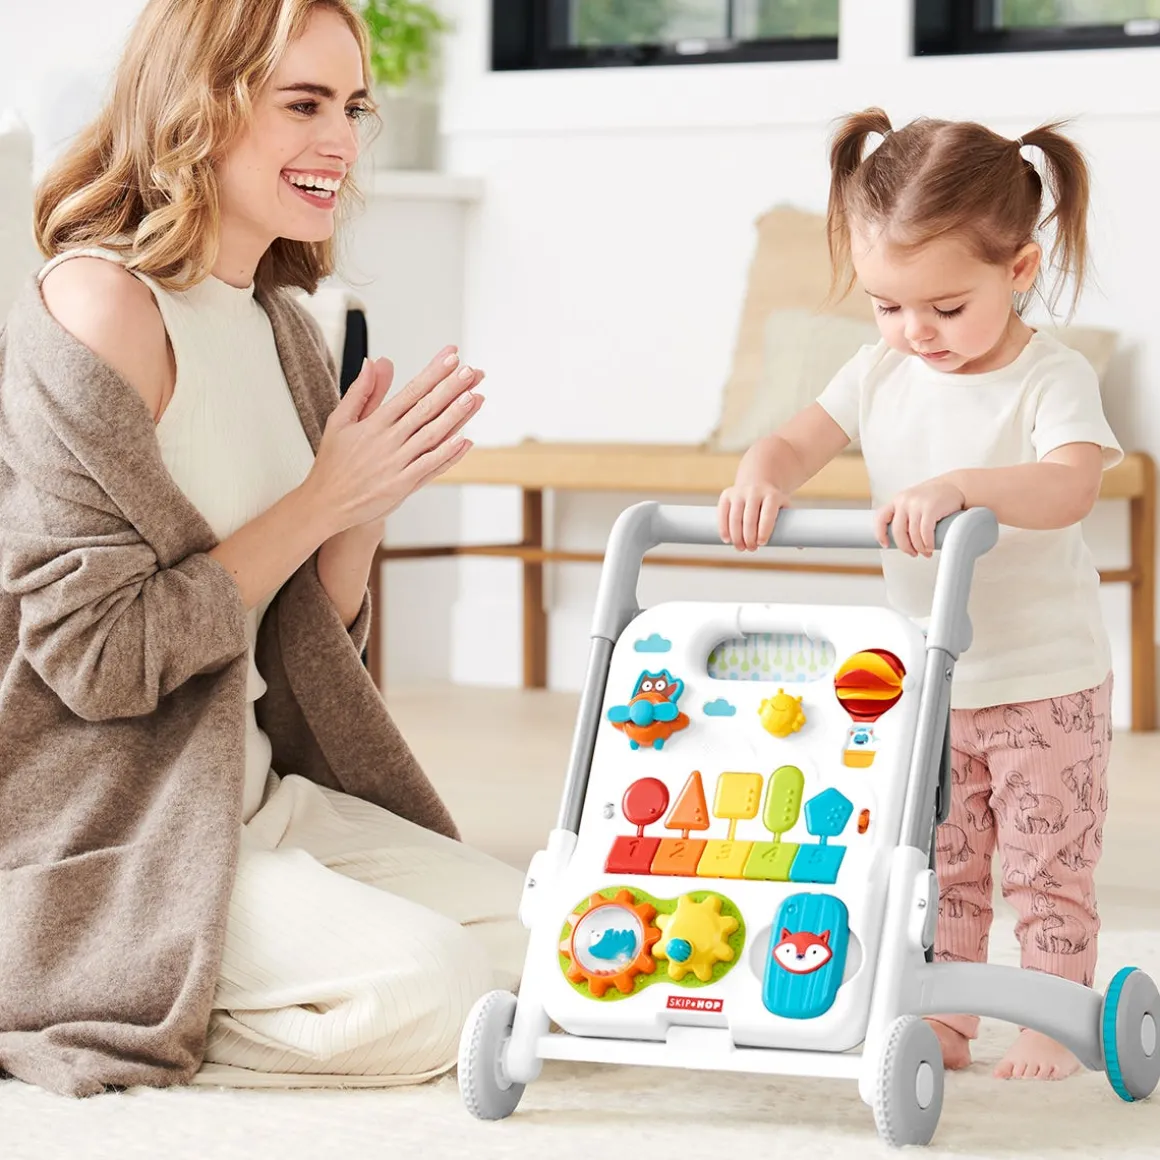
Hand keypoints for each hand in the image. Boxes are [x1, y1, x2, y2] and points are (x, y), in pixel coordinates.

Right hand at [304, 346, 484, 536]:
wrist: (326, 503)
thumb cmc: (334, 462)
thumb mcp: (339, 421)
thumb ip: (361, 392)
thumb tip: (374, 362)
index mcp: (374, 423)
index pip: (410, 392)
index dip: (433, 374)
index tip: (451, 357)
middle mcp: (388, 440)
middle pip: (425, 409)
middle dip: (450, 388)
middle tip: (471, 371)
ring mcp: (397, 463)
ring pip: (432, 436)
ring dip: (455, 416)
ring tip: (475, 397)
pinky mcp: (402, 485)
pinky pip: (429, 467)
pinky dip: (447, 454)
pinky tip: (464, 440)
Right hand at [718, 482, 790, 550]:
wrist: (759, 481)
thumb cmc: (773, 503)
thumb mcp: (784, 508)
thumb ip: (792, 526)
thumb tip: (801, 547)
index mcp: (772, 495)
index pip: (767, 514)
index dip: (764, 530)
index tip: (762, 543)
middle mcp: (754, 491)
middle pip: (749, 518)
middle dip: (749, 537)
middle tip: (751, 549)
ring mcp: (739, 492)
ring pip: (734, 517)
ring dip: (736, 536)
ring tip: (740, 548)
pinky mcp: (727, 495)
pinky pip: (722, 513)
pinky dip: (723, 528)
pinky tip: (727, 540)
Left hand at [875, 478, 965, 556]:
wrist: (956, 485)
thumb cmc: (935, 497)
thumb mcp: (914, 502)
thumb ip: (905, 515)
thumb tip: (901, 539)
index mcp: (897, 500)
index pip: (880, 518)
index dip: (880, 534)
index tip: (886, 545)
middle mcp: (904, 501)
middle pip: (898, 531)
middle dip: (905, 547)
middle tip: (913, 553)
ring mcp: (917, 504)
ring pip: (913, 534)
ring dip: (919, 548)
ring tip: (926, 552)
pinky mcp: (930, 508)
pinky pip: (925, 532)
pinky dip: (927, 543)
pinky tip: (930, 547)